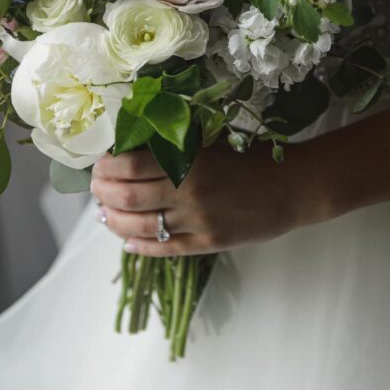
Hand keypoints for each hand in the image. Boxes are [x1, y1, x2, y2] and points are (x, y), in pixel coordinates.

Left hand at [91, 142, 323, 256]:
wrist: (294, 187)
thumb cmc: (253, 156)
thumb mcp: (212, 139)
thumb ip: (176, 141)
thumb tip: (133, 144)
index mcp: (189, 160)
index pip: (129, 165)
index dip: (106, 165)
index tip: (99, 162)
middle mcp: (188, 193)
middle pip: (127, 197)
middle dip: (102, 193)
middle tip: (96, 187)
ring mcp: (196, 222)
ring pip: (139, 227)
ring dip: (113, 220)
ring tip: (104, 214)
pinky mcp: (206, 244)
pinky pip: (163, 250)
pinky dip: (139, 245)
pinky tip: (127, 239)